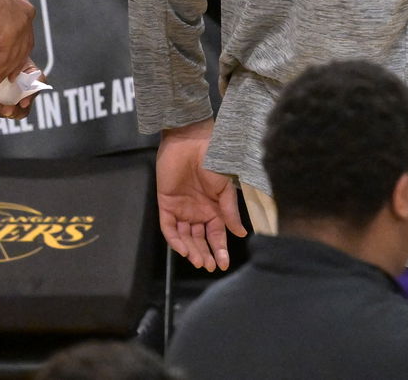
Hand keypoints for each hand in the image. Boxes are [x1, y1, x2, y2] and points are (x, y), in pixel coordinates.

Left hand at [156, 120, 247, 270]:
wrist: (190, 142)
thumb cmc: (213, 160)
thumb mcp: (225, 188)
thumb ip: (230, 212)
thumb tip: (241, 233)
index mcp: (214, 208)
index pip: (217, 234)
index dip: (221, 249)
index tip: (224, 264)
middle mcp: (198, 212)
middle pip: (201, 239)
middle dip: (205, 254)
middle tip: (209, 266)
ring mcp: (182, 210)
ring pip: (186, 237)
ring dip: (192, 250)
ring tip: (199, 261)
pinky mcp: (166, 205)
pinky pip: (170, 228)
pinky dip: (176, 240)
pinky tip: (184, 249)